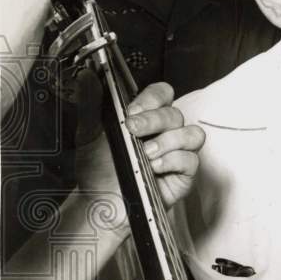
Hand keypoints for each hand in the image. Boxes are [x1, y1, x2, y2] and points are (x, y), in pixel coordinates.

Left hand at [74, 80, 204, 228]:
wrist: (100, 203)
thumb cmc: (97, 170)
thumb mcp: (88, 134)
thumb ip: (91, 104)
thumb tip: (87, 76)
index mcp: (146, 118)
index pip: (162, 95)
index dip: (152, 99)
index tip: (131, 111)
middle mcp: (164, 132)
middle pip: (175, 114)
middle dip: (154, 120)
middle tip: (133, 131)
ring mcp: (177, 153)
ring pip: (192, 134)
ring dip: (168, 141)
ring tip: (146, 153)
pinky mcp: (184, 174)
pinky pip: (192, 160)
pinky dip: (173, 161)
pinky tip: (155, 168)